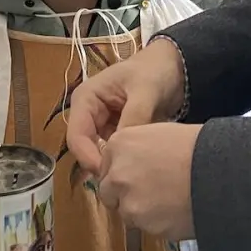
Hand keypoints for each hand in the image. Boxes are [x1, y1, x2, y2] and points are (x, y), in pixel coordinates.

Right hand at [68, 37, 185, 176]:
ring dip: (113, 165)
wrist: (174, 67)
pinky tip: (138, 169)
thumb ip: (135, 117)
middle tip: (122, 182)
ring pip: (99, 154)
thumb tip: (124, 148)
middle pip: (85, 149)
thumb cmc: (155, 71)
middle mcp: (88, 114)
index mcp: (86, 99)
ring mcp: (101, 124)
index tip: (109, 175)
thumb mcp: (145, 90)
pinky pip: (114, 152)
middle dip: (101, 165)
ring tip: (132, 176)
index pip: (77, 136)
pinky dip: (123, 160)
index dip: (88, 158)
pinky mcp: (115, 133)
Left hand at [97, 123, 199, 239]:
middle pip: (109, 193)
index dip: (124, 173)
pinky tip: (178, 211)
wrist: (220, 172)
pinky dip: (159, 224)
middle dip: (125, 195)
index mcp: (119, 145)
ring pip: (127, 213)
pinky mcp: (144, 226)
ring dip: (143, 212)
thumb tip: (135, 164)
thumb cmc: (197, 146)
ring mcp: (128, 203)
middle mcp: (116, 174)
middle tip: (153, 192)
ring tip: (171, 202)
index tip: (141, 175)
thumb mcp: (160, 134)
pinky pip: (147, 228)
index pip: (107, 166)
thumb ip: (138, 150)